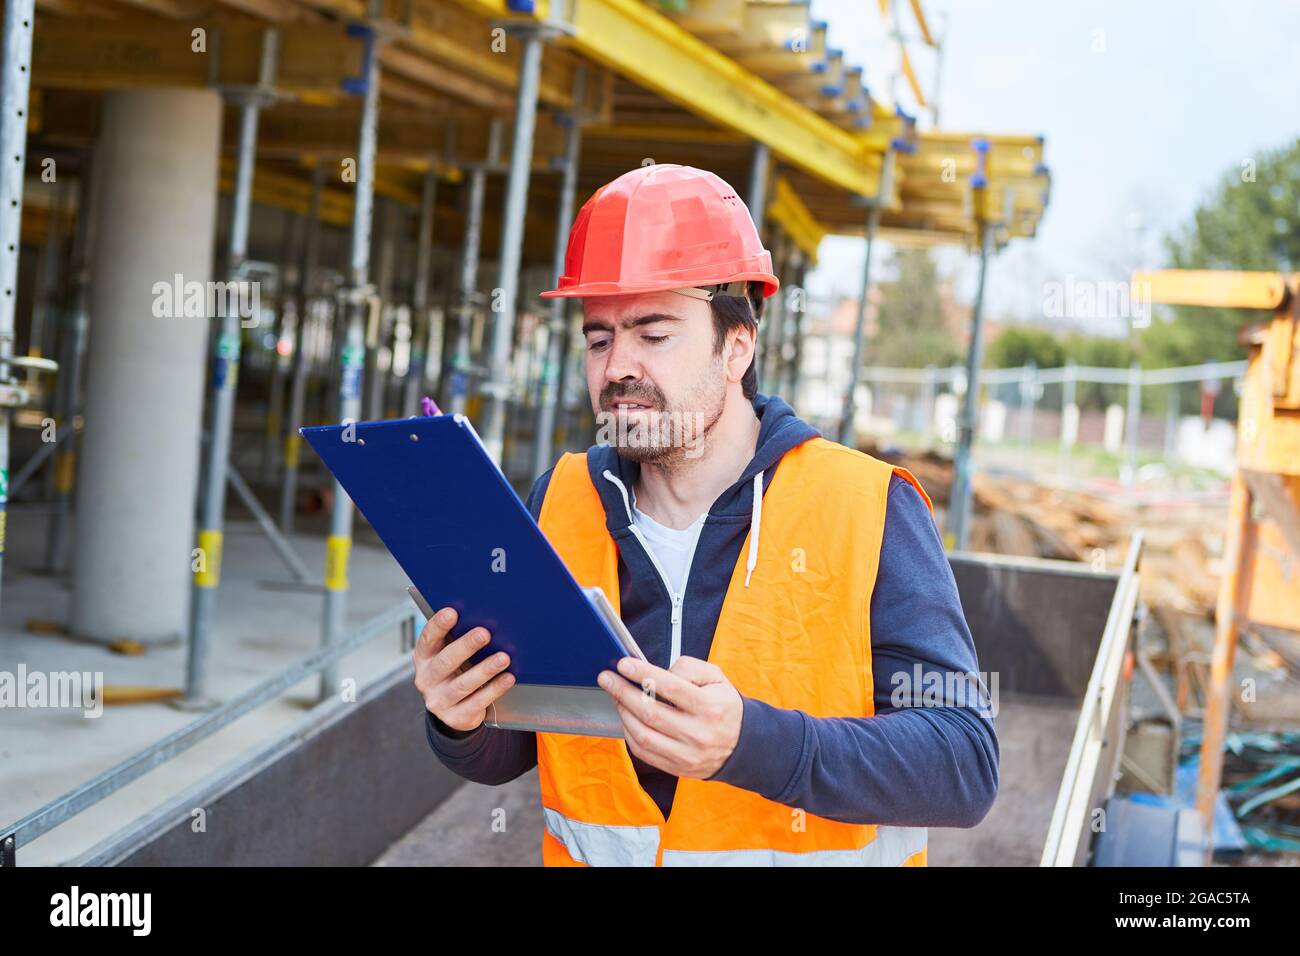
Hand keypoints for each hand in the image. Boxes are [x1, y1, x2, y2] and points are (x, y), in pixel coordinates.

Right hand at [413, 606, 514, 732]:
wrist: (453, 709)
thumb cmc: (455, 670)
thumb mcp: (449, 654)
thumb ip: (458, 638)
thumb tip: (485, 617)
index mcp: (423, 658)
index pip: (428, 639)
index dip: (438, 625)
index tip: (452, 612)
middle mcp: (426, 679)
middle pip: (446, 661)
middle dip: (466, 646)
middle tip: (485, 634)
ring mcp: (438, 700)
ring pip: (463, 684)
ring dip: (485, 669)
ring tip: (503, 658)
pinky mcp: (454, 717)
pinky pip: (477, 702)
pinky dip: (494, 689)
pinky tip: (507, 678)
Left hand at [597, 655, 742, 778]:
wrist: (741, 744)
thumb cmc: (723, 706)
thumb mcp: (717, 678)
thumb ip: (689, 668)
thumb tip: (658, 673)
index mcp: (710, 708)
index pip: (671, 688)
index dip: (643, 674)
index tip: (623, 664)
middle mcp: (698, 734)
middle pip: (651, 713)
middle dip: (623, 692)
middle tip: (607, 678)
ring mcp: (686, 755)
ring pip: (643, 735)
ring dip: (623, 713)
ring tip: (616, 696)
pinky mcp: (677, 767)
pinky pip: (643, 752)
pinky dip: (629, 733)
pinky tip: (626, 717)